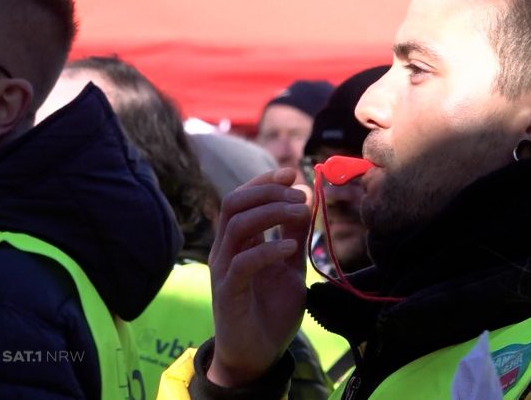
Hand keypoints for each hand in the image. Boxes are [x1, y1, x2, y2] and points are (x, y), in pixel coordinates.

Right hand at [207, 167, 310, 386]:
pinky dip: (268, 249)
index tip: (293, 173)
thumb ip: (295, 237)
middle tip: (299, 196)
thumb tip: (307, 202)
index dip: (264, 181)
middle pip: (233, 203)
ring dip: (272, 213)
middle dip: (267, 191)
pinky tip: (290, 249)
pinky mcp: (228, 293)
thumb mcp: (291, 268)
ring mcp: (223, 271)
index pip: (242, 198)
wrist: (258, 356)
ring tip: (301, 215)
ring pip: (236, 226)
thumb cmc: (271, 312)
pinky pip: (242, 263)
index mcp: (238, 242)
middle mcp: (225, 251)